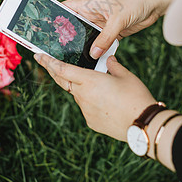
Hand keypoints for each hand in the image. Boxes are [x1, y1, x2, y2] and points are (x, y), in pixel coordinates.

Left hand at [34, 54, 155, 141]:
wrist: (142, 125)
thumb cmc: (136, 97)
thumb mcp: (126, 76)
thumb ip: (113, 65)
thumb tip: (108, 60)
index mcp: (89, 81)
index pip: (63, 69)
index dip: (48, 62)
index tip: (38, 56)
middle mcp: (83, 95)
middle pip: (64, 81)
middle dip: (54, 71)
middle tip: (45, 61)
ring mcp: (85, 110)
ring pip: (78, 94)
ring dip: (82, 88)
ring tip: (103, 87)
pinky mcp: (90, 121)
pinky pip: (86, 107)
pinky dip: (92, 101)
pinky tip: (107, 102)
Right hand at [63, 0, 175, 58]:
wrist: (156, 2)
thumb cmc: (135, 0)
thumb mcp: (118, 19)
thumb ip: (105, 37)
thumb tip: (93, 54)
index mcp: (89, 4)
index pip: (65, 8)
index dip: (54, 16)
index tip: (44, 27)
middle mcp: (93, 14)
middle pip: (74, 26)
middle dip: (67, 37)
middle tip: (56, 50)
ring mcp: (102, 24)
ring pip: (88, 37)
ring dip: (84, 46)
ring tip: (74, 58)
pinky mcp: (113, 32)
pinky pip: (102, 44)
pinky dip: (99, 51)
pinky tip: (94, 60)